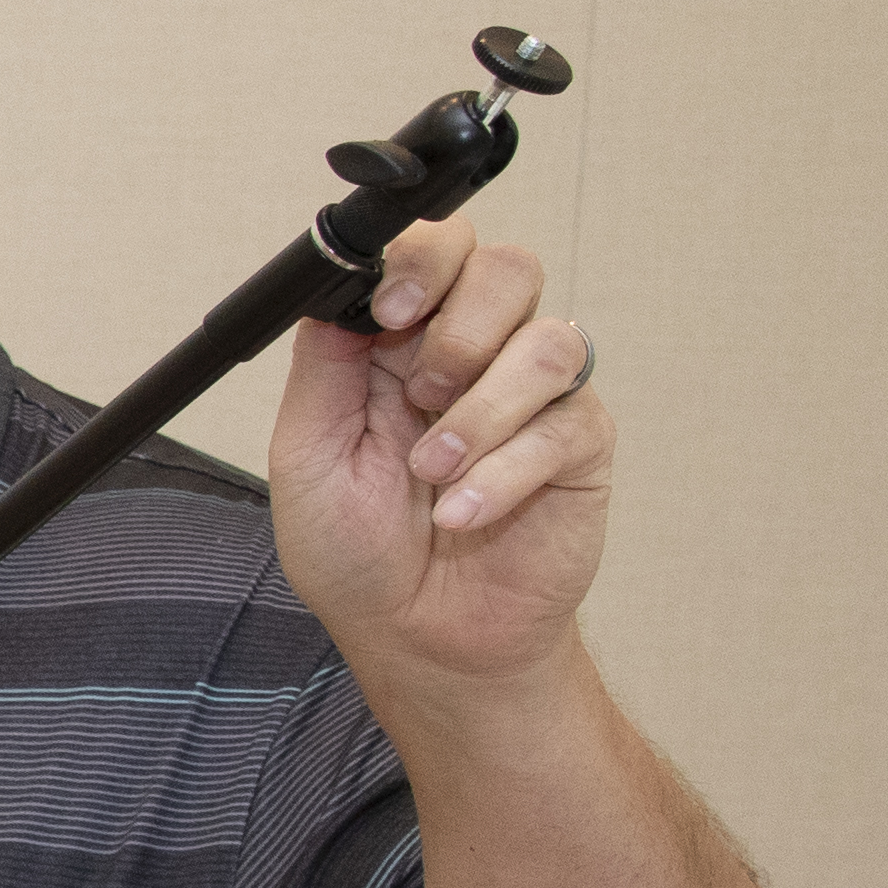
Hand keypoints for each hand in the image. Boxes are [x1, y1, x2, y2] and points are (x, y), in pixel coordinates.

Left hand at [272, 216, 610, 696]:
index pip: (440, 251)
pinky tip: (461, 515)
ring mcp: (534, 399)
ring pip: (547, 343)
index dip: (424, 260)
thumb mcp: (307, 456)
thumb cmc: (358, 550)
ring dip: (480, 410)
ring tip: (432, 471)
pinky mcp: (579, 449)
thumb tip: (336, 294)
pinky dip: (504, 472)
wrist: (416, 636)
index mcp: (406, 343)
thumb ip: (324, 368)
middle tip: (420, 393)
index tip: (390, 314)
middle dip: (461, 328)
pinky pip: (565, 425)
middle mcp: (478, 356)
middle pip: (510, 269)